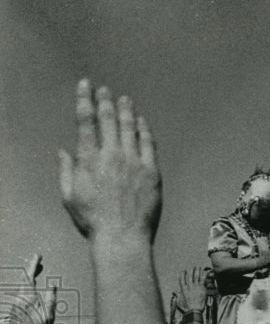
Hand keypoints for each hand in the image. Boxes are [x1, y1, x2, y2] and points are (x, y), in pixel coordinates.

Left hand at [1, 254, 56, 323]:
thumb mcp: (49, 314)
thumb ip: (50, 298)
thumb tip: (52, 286)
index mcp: (27, 297)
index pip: (29, 276)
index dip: (33, 265)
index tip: (37, 256)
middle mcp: (18, 298)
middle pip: (23, 279)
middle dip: (31, 270)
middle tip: (38, 263)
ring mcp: (14, 303)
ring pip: (20, 286)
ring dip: (28, 279)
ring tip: (35, 275)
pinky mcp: (13, 309)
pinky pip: (19, 294)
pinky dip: (25, 288)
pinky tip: (30, 290)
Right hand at [58, 79, 161, 243]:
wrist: (122, 237)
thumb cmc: (94, 221)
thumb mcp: (69, 196)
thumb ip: (66, 170)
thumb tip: (63, 151)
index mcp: (89, 159)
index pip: (86, 120)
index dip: (85, 99)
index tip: (86, 86)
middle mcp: (112, 155)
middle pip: (109, 119)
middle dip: (105, 100)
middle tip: (105, 90)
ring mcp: (134, 162)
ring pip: (130, 128)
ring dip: (126, 110)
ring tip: (124, 99)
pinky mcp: (152, 173)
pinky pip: (149, 145)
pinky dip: (144, 130)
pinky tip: (142, 122)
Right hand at [175, 267, 208, 311]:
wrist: (193, 310)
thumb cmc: (186, 308)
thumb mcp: (179, 301)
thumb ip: (177, 295)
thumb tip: (174, 292)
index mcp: (183, 289)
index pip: (182, 279)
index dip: (183, 274)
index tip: (184, 271)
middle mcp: (189, 286)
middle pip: (190, 276)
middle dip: (191, 271)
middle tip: (193, 267)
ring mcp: (196, 287)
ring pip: (196, 276)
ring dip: (197, 271)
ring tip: (199, 267)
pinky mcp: (202, 289)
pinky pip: (203, 280)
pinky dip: (204, 275)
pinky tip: (205, 271)